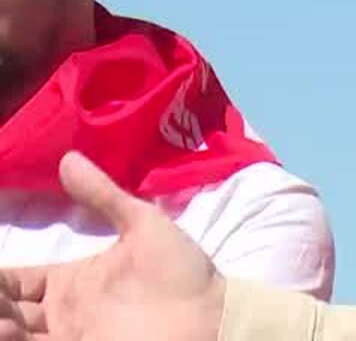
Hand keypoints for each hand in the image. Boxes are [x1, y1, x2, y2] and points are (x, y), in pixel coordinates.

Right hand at [0, 152, 225, 340]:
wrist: (212, 316)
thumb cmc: (179, 271)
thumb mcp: (142, 225)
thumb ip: (104, 196)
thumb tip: (68, 157)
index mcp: (72, 282)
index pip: (16, 281)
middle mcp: (63, 313)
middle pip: (9, 310)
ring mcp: (70, 337)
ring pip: (16, 335)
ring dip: (2, 326)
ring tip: (2, 322)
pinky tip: (11, 332)